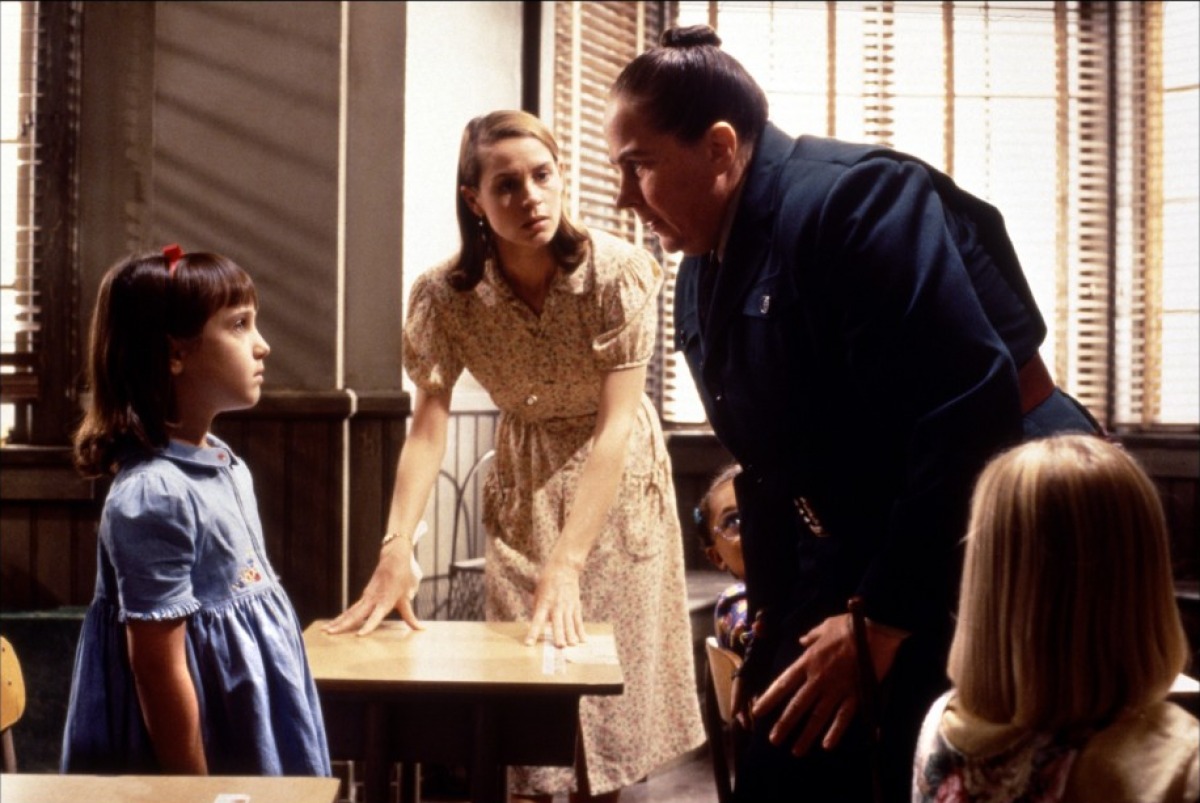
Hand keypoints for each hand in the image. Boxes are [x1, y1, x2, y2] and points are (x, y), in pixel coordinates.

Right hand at [323, 543, 423, 635]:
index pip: (376, 617)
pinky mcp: (365, 595)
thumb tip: (421, 629)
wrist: (395, 556)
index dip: (368, 626)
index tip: (359, 635)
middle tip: (329, 633)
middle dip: (342, 625)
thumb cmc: (405, 576)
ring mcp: (367, 596)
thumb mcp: (410, 596)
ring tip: (325, 630)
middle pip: (355, 614)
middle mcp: (373, 599)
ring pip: (350, 612)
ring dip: (338, 621)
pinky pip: (352, 608)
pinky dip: (343, 616)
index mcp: (385, 601)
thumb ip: (411, 616)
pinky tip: (334, 623)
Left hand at [523, 556, 585, 646]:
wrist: (564, 567)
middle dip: (558, 635)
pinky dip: (581, 631)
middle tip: (560, 646)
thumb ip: (537, 609)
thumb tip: (538, 624)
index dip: (533, 632)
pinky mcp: (576, 606)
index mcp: (544, 603)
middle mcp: (556, 606)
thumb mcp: (538, 593)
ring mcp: (568, 606)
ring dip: (571, 635)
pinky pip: (578, 620)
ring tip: (573, 645)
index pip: (537, 620)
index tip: (529, 643)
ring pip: (570, 623)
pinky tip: (584, 640)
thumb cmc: (547, 581)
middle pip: (557, 623)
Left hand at [750, 613, 903, 754]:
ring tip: (796, 751)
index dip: (769, 699)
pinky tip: (827, 746)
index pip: (784, 683)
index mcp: (809, 661)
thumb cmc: (850, 627)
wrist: (877, 632)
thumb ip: (811, 637)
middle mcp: (819, 679)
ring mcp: (837, 689)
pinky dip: (836, 732)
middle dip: (784, 724)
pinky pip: (844, 717)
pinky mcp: (856, 695)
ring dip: (806, 735)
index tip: (757, 711)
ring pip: (818, 716)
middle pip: (798, 706)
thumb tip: (802, 641)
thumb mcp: (825, 626)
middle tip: (773, 740)